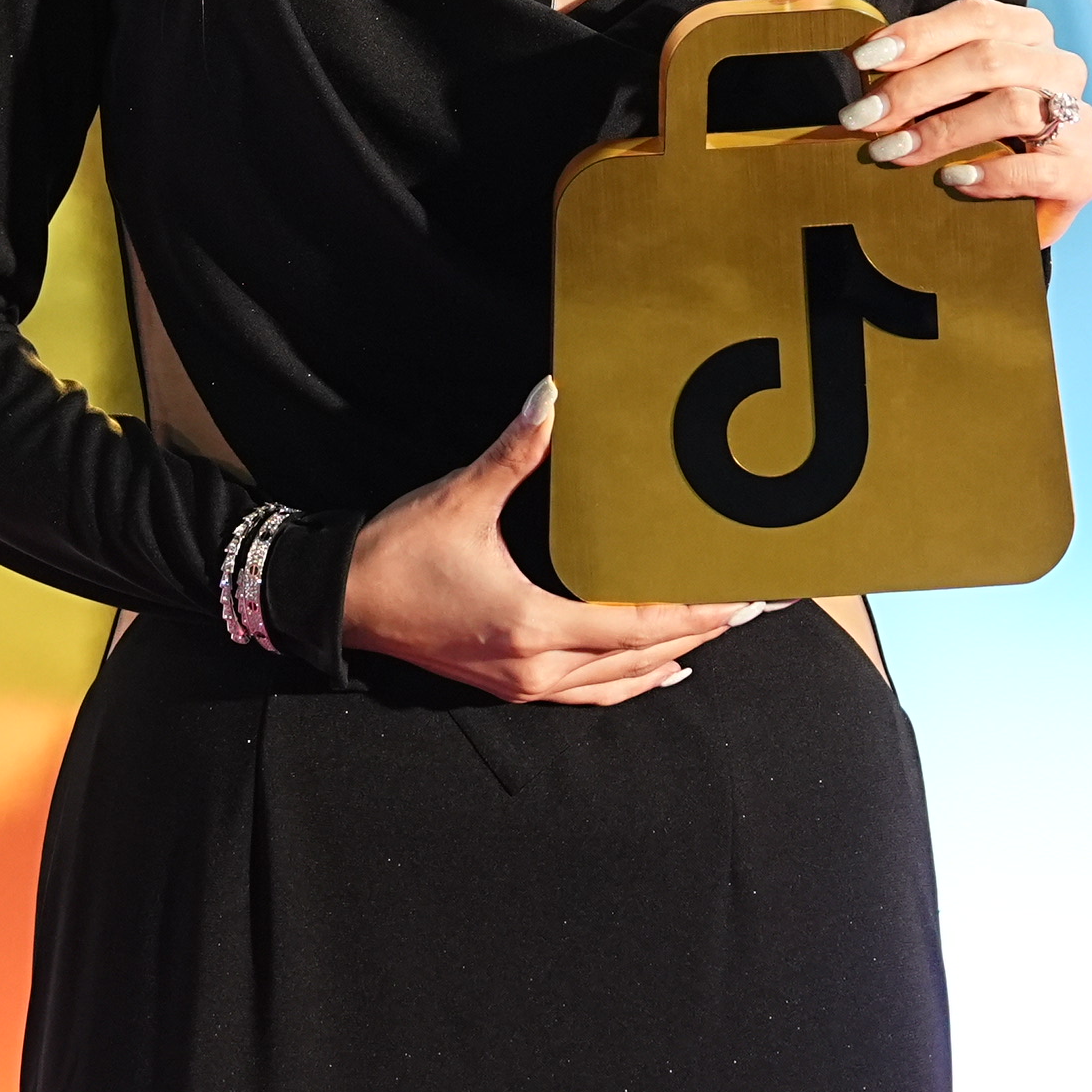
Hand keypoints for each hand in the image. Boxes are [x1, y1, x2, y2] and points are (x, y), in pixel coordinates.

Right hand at [338, 379, 763, 704]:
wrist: (341, 602)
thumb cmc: (397, 554)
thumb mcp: (461, 499)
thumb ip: (516, 451)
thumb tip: (552, 397)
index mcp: (533, 624)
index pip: (638, 627)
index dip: (696, 614)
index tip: (741, 599)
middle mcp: (536, 668)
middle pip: (641, 660)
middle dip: (700, 634)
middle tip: (751, 610)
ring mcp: (523, 684)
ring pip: (619, 684)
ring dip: (669, 659)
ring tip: (714, 634)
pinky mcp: (509, 685)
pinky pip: (590, 694)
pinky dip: (630, 682)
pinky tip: (657, 671)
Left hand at [782, 0, 1091, 248]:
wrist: (1002, 201)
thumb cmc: (957, 123)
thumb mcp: (912, 75)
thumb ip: (862, 27)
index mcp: (1024, 31)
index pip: (974, 16)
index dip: (917, 34)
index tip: (862, 60)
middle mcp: (1058, 66)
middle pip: (989, 61)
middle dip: (916, 90)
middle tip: (862, 118)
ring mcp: (1078, 119)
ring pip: (1015, 108)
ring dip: (945, 131)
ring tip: (893, 152)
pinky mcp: (1083, 173)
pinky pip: (1045, 167)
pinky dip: (995, 174)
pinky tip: (954, 180)